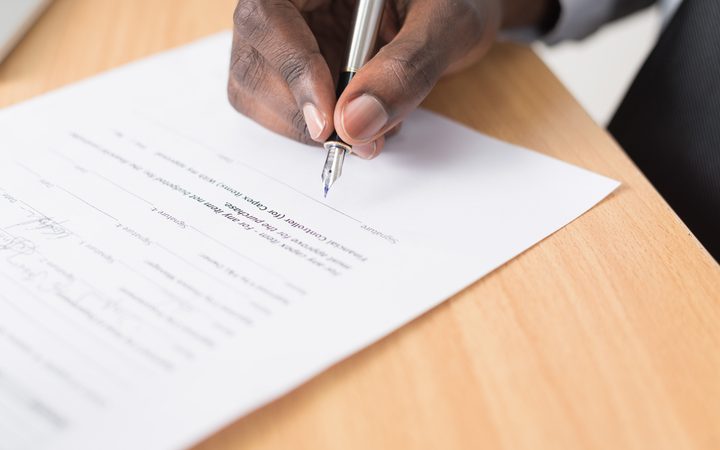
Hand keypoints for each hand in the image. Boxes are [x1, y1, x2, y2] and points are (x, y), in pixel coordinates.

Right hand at [228, 0, 555, 158]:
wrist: (459, 11)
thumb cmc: (456, 1)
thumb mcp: (446, 24)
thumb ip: (406, 68)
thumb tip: (356, 124)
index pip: (267, 15)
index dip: (290, 69)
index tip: (327, 122)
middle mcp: (289, 5)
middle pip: (251, 61)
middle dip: (300, 113)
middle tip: (355, 141)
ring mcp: (285, 39)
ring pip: (255, 93)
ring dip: (306, 129)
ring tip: (369, 130)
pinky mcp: (293, 71)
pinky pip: (280, 110)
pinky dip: (315, 133)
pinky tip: (359, 122)